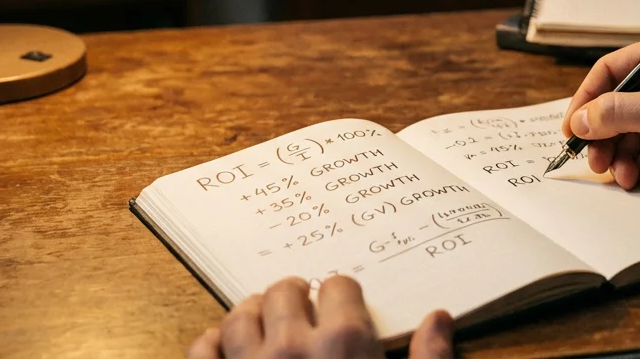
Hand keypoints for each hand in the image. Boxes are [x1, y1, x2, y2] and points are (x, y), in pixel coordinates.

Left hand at [187, 276, 452, 358]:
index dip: (343, 294)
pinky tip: (223, 346)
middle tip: (306, 307)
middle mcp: (292, 349)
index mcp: (344, 345)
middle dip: (297, 294)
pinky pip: (201, 353)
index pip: (338, 287)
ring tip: (267, 320)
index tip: (344, 306)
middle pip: (284, 292)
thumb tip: (438, 319)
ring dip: (253, 311)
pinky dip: (210, 343)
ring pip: (239, 316)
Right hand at [562, 38, 639, 204]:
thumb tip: (582, 119)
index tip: (573, 127)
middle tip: (596, 162)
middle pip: (621, 108)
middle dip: (607, 137)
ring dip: (626, 158)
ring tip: (627, 177)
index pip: (614, 71)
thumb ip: (620, 113)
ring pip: (636, 136)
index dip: (589, 98)